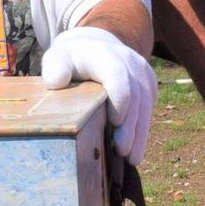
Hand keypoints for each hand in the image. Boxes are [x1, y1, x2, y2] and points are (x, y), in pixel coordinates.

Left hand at [41, 26, 155, 164]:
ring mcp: (142, 71)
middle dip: (130, 126)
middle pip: (136, 95)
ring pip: (147, 104)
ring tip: (132, 158)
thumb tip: (56, 81)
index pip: (118, 76)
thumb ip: (55, 67)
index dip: (120, 99)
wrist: (95, 46)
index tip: (114, 123)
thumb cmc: (71, 60)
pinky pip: (149, 106)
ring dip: (140, 133)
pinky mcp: (149, 82)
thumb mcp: (57, 59)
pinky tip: (136, 149)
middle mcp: (128, 61)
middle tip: (122, 152)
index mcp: (104, 55)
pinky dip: (142, 129)